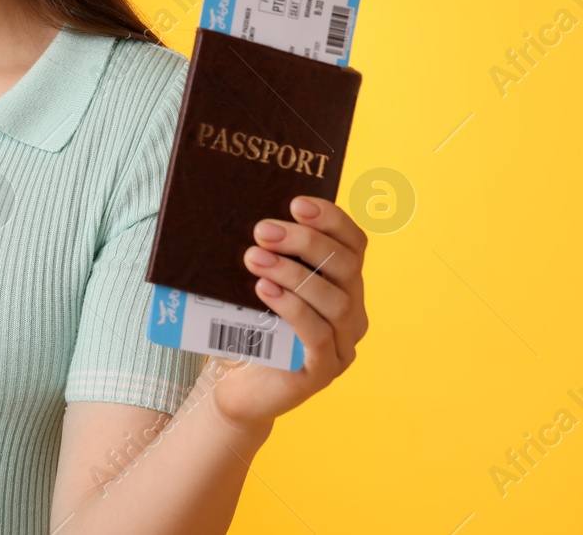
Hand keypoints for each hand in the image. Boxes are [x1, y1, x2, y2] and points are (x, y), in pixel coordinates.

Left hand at [205, 195, 369, 434]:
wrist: (235, 386)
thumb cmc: (246, 328)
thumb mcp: (256, 284)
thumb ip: (265, 255)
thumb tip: (245, 214)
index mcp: (343, 285)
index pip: (354, 244)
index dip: (332, 219)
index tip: (296, 203)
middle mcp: (353, 314)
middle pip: (346, 267)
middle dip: (305, 242)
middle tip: (263, 230)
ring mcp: (342, 346)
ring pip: (335, 301)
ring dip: (293, 274)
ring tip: (254, 259)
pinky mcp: (322, 372)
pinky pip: (318, 336)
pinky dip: (292, 308)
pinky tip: (264, 291)